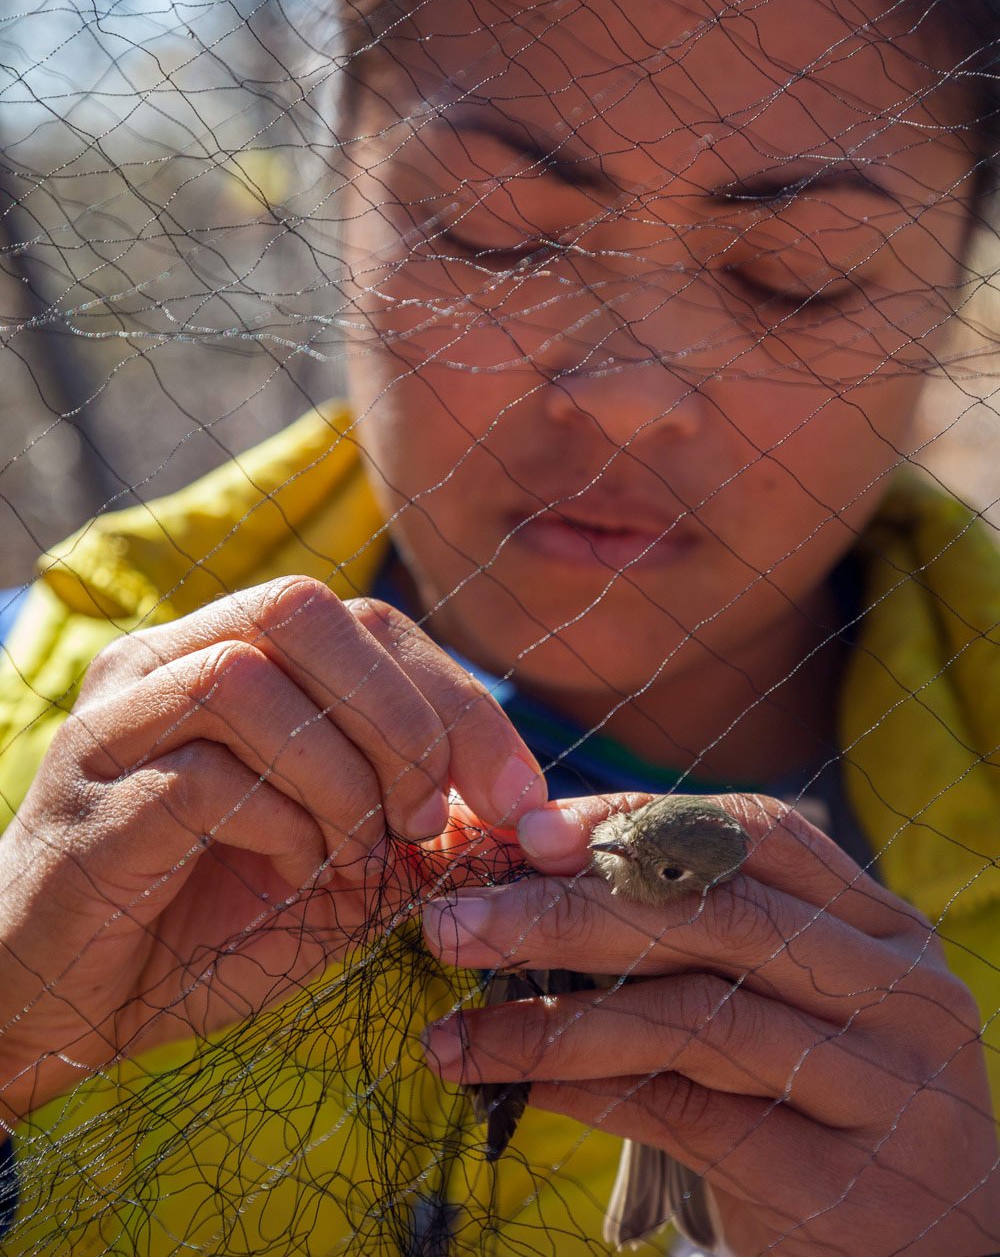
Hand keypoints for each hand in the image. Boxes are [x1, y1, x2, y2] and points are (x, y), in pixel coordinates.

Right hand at [0, 575, 544, 1126]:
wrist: (72, 1012)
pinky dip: (279, 825)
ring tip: (350, 856)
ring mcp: (118, 721)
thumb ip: (418, 824)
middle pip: (305, 609)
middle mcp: (164, 660)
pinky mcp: (93, 796)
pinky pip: (205, 773)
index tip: (522, 803)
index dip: (458, 699)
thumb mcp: (343, 868)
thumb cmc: (207, 928)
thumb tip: (530, 814)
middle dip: (402, 717)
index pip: (366, 619)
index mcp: (229, 653)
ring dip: (340, 778)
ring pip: (253, 680)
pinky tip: (286, 876)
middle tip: (425, 819)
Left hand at [422, 793, 999, 1255]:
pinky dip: (586, 1092)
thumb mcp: (794, 1010)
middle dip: (565, 911)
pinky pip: (687, 1116)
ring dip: (553, 1019)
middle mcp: (904, 994)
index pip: (754, 836)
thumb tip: (530, 872)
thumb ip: (702, 942)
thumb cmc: (828, 1115)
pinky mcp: (843, 1186)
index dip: (634, 822)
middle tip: (452, 921)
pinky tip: (515, 1086)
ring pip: (695, 1017)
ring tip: (455, 1030)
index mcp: (886, 929)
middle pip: (715, 916)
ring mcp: (887, 1090)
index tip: (524, 833)